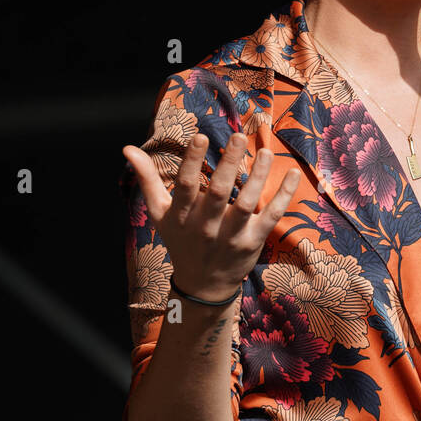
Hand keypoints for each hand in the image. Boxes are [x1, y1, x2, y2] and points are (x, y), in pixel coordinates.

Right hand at [122, 133, 301, 301]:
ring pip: (247, 203)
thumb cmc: (180, 240)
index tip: (200, 136)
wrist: (203, 285)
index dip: (191, 161)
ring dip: (257, 176)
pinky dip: (284, 195)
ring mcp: (231, 235)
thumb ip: (147, 179)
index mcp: (181, 216)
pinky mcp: (253, 241)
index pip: (184, 186)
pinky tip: (292, 172)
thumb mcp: (159, 213)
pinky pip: (271, 216)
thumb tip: (128, 149)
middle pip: (218, 193)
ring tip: (264, 150)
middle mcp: (205, 226)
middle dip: (228, 164)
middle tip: (239, 136)